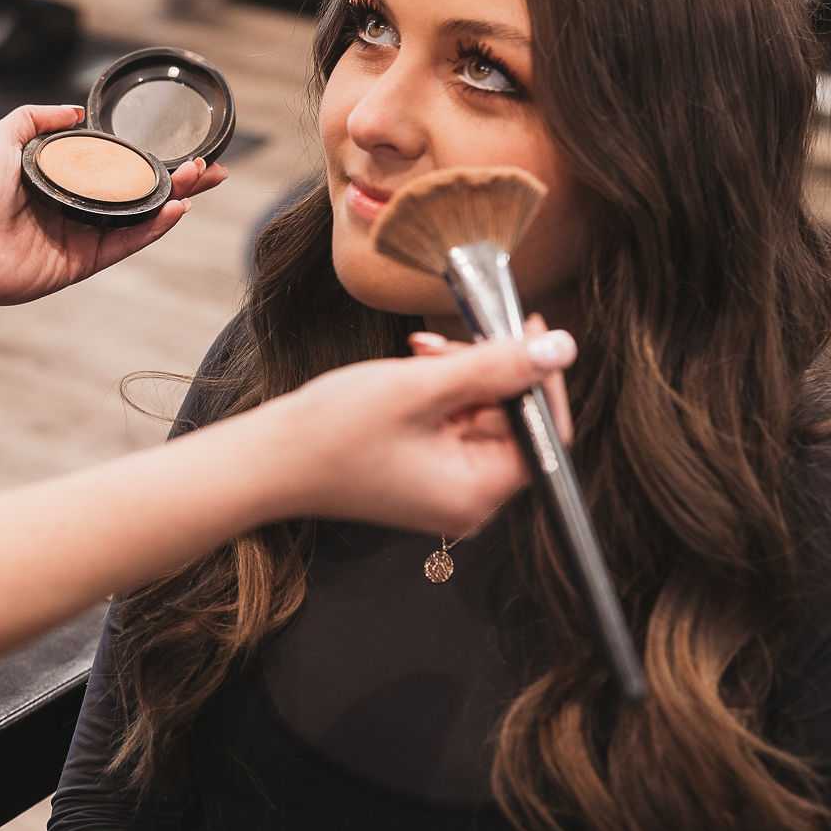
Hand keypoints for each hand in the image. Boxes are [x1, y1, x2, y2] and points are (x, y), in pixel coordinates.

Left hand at [0, 104, 227, 307]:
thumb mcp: (1, 136)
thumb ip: (36, 118)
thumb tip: (74, 110)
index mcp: (59, 181)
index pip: (114, 167)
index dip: (148, 157)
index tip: (178, 145)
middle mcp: (74, 209)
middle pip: (138, 193)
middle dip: (178, 180)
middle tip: (212, 167)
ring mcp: (80, 237)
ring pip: (138, 218)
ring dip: (174, 199)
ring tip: (203, 179)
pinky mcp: (80, 263)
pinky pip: (124, 244)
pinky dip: (153, 228)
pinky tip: (176, 208)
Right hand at [272, 327, 577, 529]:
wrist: (268, 460)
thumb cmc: (333, 430)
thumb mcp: (420, 386)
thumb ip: (496, 366)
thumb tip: (562, 347)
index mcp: (476, 494)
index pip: (543, 434)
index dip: (541, 379)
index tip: (528, 329)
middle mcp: (469, 501)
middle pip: (512, 423)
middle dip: (490, 371)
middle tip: (460, 332)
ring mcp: (446, 487)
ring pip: (481, 416)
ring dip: (461, 373)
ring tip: (421, 349)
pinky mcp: (424, 472)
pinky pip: (453, 423)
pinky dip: (441, 390)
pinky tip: (414, 364)